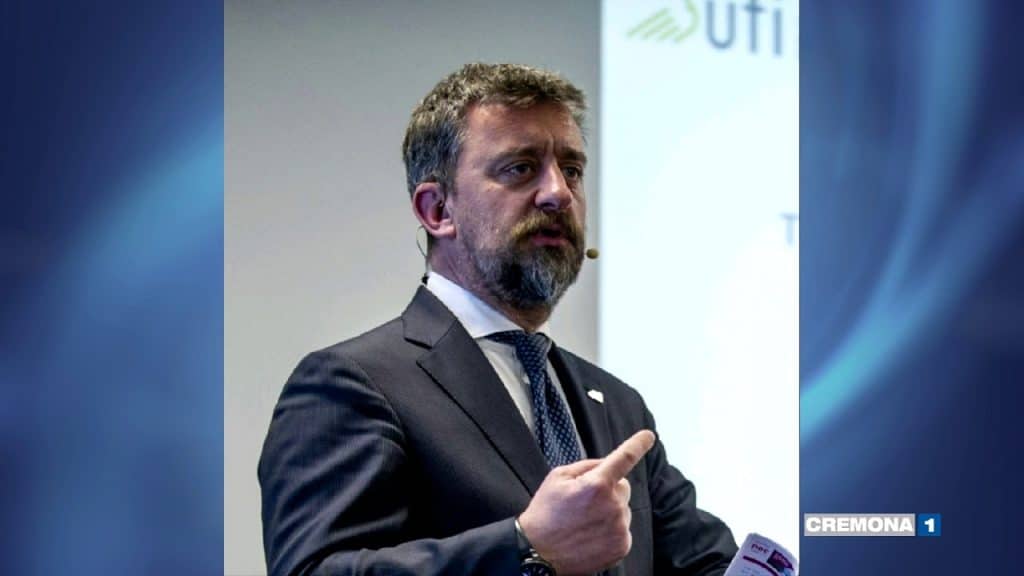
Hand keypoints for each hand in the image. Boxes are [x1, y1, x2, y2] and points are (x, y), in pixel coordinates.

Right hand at [517, 430, 655, 575]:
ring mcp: (619, 528)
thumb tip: (607, 463)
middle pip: (623, 486)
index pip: (625, 458)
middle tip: (585, 501)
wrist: (538, 552)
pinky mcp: (622, 546)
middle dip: (609, 488)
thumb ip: (586, 466)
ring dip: (610, 510)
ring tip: (585, 521)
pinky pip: (623, 528)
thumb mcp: (558, 477)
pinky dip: (612, 529)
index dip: (638, 444)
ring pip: (624, 508)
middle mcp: (613, 506)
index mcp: (596, 484)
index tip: (648, 436)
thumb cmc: (545, 513)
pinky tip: (591, 534)